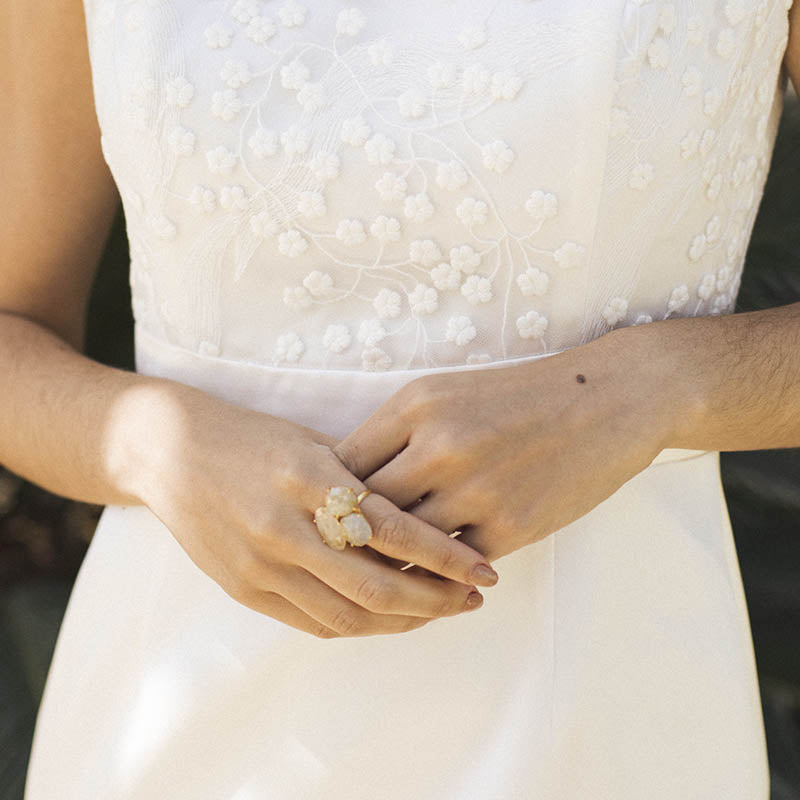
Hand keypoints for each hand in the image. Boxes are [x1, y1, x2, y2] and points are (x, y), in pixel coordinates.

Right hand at [132, 382, 498, 638]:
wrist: (166, 451)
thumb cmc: (251, 437)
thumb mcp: (310, 441)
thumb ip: (360, 476)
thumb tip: (424, 507)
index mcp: (308, 477)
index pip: (392, 529)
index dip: (445, 555)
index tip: (483, 568)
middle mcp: (284, 526)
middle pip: (376, 584)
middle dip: (435, 598)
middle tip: (474, 597)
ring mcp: (260, 564)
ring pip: (347, 613)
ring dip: (402, 620)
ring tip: (440, 610)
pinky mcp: (243, 589)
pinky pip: (313, 622)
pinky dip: (359, 625)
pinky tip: (388, 617)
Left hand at [333, 329, 680, 562]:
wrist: (609, 400)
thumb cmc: (519, 395)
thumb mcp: (447, 392)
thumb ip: (396, 433)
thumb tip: (348, 486)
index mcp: (415, 405)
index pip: (342, 465)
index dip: (328, 497)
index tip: (326, 516)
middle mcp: (439, 446)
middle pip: (366, 509)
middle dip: (349, 537)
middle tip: (337, 559)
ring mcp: (476, 489)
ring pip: (405, 545)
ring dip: (390, 564)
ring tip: (377, 575)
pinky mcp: (513, 525)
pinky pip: (453, 564)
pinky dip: (437, 573)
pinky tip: (430, 577)